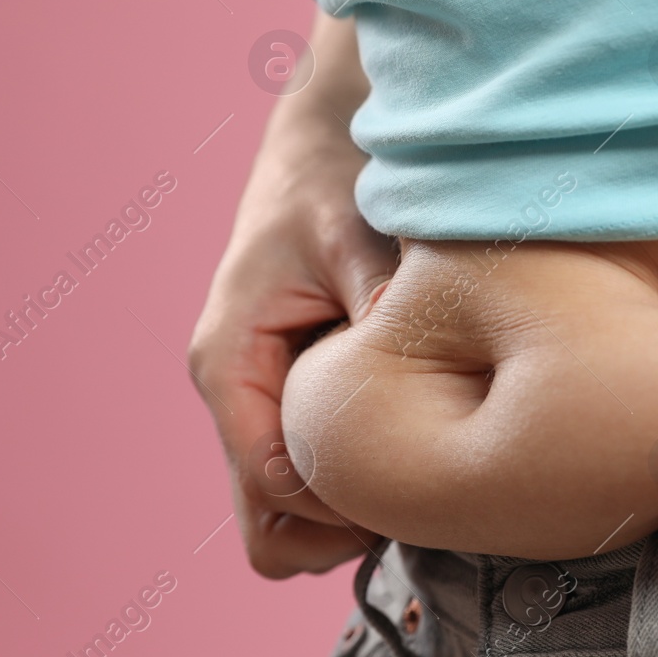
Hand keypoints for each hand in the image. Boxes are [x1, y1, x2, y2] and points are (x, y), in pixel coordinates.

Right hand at [188, 11, 395, 578]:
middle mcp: (233, 391)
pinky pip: (312, 468)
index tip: (419, 483)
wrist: (325, 133)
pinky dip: (361, 471)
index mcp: (230, 362)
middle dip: (346, 523)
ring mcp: (258, 397)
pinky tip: (418, 424)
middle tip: (427, 483)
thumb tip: (411, 359)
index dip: (346, 507)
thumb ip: (377, 301)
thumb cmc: (336, 177)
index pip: (274, 490)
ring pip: (290, 508)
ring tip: (427, 452)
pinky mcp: (288, 391)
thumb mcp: (358, 232)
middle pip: (269, 524)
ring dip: (354, 503)